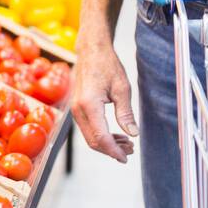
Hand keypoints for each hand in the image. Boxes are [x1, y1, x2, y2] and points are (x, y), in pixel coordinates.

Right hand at [71, 35, 136, 162]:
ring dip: (107, 144)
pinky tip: (116, 134)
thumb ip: (126, 113)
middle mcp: (78, 109)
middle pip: (93, 142)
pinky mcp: (77, 108)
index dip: (114, 151)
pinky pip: (88, 128)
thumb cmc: (106, 64)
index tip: (126, 157)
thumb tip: (132, 134)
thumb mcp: (122, 88)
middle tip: (131, 150)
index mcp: (89, 105)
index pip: (101, 137)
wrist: (91, 50)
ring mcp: (75, 109)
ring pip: (90, 137)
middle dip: (112, 150)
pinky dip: (101, 135)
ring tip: (127, 143)